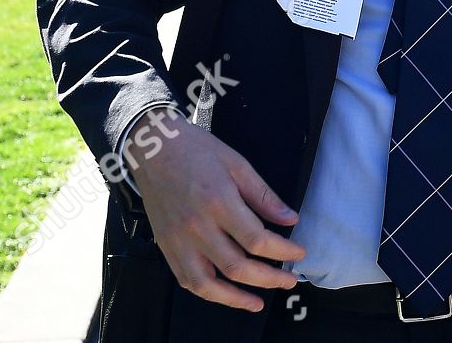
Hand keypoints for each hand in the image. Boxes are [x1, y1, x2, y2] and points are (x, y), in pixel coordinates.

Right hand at [125, 109, 305, 310]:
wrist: (152, 148)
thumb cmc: (196, 151)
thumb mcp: (237, 164)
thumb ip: (264, 196)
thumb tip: (291, 219)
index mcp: (218, 202)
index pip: (257, 240)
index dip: (283, 251)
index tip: (299, 254)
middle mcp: (197, 226)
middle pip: (237, 267)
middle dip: (269, 279)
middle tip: (289, 280)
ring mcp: (178, 240)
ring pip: (209, 284)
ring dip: (236, 299)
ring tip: (258, 302)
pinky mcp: (166, 246)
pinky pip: (186, 279)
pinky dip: (208, 293)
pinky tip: (225, 294)